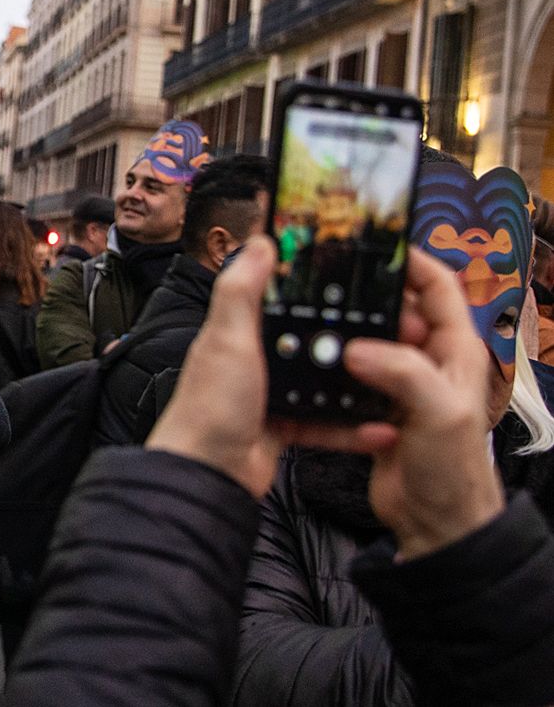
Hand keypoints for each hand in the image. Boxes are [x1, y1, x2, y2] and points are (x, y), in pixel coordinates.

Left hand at [147, 239, 379, 495]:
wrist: (208, 473)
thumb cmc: (209, 405)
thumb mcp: (227, 339)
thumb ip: (241, 291)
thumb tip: (260, 241)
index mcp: (239, 331)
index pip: (279, 297)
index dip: (314, 286)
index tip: (354, 277)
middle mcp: (255, 358)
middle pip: (310, 338)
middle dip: (349, 336)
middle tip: (394, 330)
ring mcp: (270, 393)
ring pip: (323, 381)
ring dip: (358, 383)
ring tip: (397, 375)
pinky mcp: (284, 427)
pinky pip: (326, 423)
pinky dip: (352, 428)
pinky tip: (382, 428)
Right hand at [343, 248, 504, 559]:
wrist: (436, 522)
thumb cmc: (452, 470)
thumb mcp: (437, 413)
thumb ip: (402, 373)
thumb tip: (358, 348)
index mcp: (454, 352)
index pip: (438, 289)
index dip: (411, 262)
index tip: (376, 244)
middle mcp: (428, 362)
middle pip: (396, 312)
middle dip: (366, 295)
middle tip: (329, 280)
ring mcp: (401, 385)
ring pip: (370, 341)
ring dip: (346, 330)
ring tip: (313, 315)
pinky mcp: (376, 408)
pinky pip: (352, 375)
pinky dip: (335, 366)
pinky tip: (313, 362)